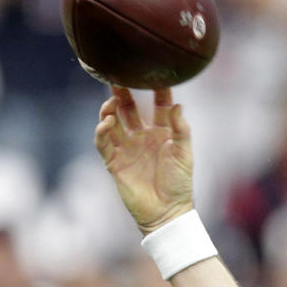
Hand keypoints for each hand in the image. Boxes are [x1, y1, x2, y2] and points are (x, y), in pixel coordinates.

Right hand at [94, 87, 194, 232]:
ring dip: (109, 109)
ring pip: (113, 121)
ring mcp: (127, 148)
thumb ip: (181, 130)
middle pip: (129, 108)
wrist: (167, 212)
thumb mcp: (184, 154)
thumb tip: (177, 105)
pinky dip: (102, 131)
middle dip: (123, 93)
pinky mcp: (115, 161)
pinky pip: (104, 142)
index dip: (156, 90)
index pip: (157, 105)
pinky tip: (107, 122)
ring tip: (112, 102)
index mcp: (162, 133)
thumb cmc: (179, 184)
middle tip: (118, 78)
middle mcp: (142, 136)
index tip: (154, 75)